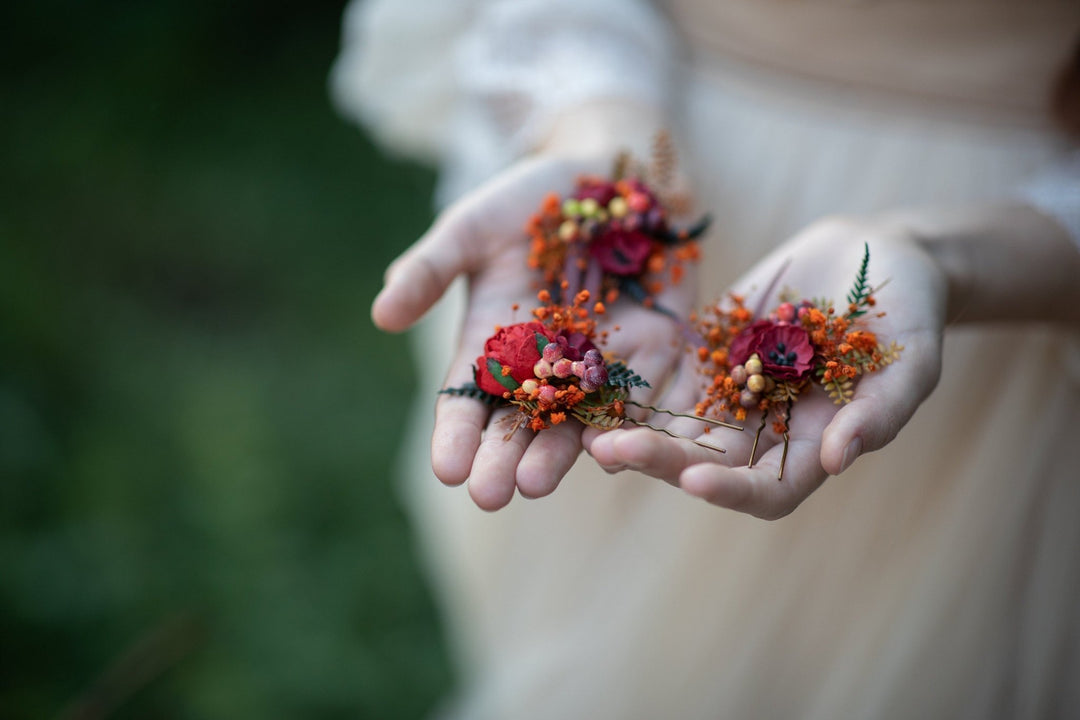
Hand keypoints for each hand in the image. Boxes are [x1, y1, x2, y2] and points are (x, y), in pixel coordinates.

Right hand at [374, 152, 695, 509]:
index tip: (444, 469)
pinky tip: (618, 451)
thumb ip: (431, 269)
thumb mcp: (472, 228)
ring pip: (577, 423)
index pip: (468, 401)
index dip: (456, 435)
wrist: (608, 174)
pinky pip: (643, 399)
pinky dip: (632, 426)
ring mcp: (597, 367)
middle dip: (503, 460)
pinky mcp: (652, 354)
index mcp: (492, 347)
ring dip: (558, 455)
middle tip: (488, 495)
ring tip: (536, 483)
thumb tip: (381, 315)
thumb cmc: (529, 199)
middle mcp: (543, 370)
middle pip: (520, 425)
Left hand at [584, 215, 948, 518]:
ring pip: (672, 424)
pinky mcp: (707, 351)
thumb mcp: (912, 361)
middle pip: (704, 463)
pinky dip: (630, 382)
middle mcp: (764, 429)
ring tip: (585, 426)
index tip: (695, 480)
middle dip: (658, 460)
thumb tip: (838, 462)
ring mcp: (731, 390)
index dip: (730, 492)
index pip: (766, 492)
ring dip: (631, 429)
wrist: (878, 254)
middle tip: (610, 451)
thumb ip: (880, 413)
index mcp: (813, 446)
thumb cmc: (911, 313)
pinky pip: (663, 373)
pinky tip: (591, 378)